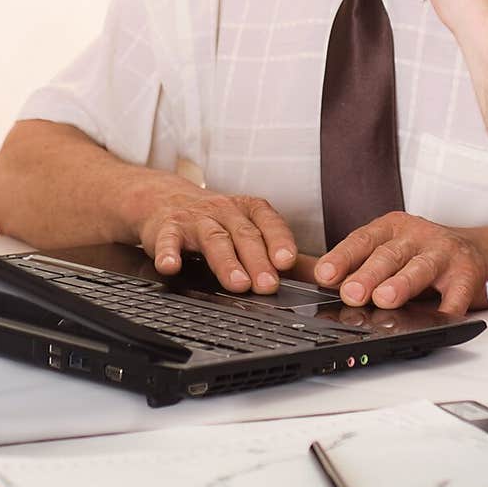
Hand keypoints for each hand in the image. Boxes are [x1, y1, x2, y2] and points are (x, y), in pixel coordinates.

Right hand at [138, 187, 298, 293]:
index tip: (288, 260)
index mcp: (249, 210)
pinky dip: (169, 253)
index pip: (269, 222)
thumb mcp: (250, 228)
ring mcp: (196, 219)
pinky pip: (168, 240)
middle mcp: (225, 211)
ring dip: (227, 263)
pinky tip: (171, 267)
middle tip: (269, 286)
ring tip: (238, 284)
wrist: (166, 200)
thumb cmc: (218, 221)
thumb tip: (320, 273)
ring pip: (214, 240)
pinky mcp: (167, 229)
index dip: (279, 240)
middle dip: (258, 261)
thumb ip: (280, 250)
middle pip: (245, 235)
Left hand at [313, 212, 487, 314]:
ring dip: (402, 283)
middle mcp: (417, 235)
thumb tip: (300, 275)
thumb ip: (352, 262)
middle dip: (368, 273)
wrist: (478, 250)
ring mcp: (444, 252)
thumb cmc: (421, 254)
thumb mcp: (387, 249)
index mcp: (391, 229)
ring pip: (420, 267)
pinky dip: (448, 307)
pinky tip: (438, 318)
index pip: (362, 240)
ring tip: (385, 298)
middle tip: (350, 292)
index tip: (323, 274)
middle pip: (389, 254)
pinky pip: (457, 293)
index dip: (342, 257)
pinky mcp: (468, 274)